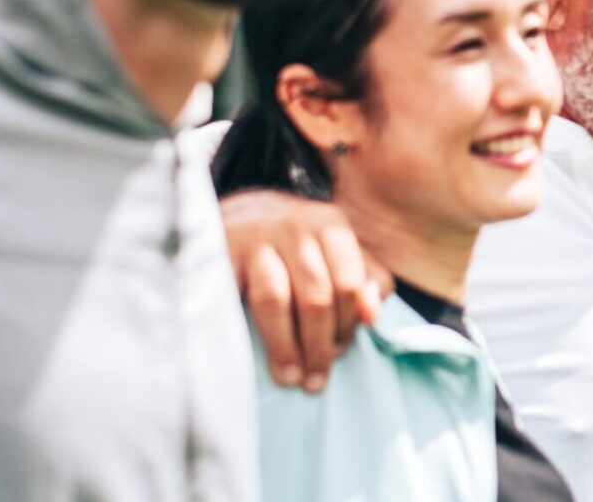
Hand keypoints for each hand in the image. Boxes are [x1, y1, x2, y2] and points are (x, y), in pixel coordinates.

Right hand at [221, 189, 390, 391]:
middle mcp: (295, 226)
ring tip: (290, 378)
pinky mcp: (220, 254)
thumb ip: (367, 281)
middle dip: (318, 344)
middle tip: (315, 380)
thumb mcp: (338, 252)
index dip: (346, 326)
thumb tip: (372, 315)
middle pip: (315, 295)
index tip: (339, 354)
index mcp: (331, 226)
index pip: (349, 285)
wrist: (238, 212)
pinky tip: (250, 357)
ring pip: (275, 299)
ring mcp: (254, 238)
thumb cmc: (297, 244)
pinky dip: (243, 330)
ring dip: (285, 345)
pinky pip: (234, 300)